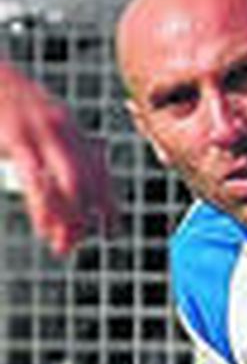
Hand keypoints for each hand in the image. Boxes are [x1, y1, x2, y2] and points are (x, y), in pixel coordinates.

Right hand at [0, 63, 119, 255]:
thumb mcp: (33, 119)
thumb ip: (51, 146)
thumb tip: (59, 182)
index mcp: (69, 126)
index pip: (100, 171)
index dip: (109, 204)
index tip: (112, 231)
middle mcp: (63, 129)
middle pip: (90, 182)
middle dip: (88, 218)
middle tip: (76, 245)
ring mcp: (42, 132)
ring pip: (71, 185)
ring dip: (70, 219)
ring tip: (61, 243)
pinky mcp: (17, 137)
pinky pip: (38, 179)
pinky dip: (46, 208)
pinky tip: (45, 226)